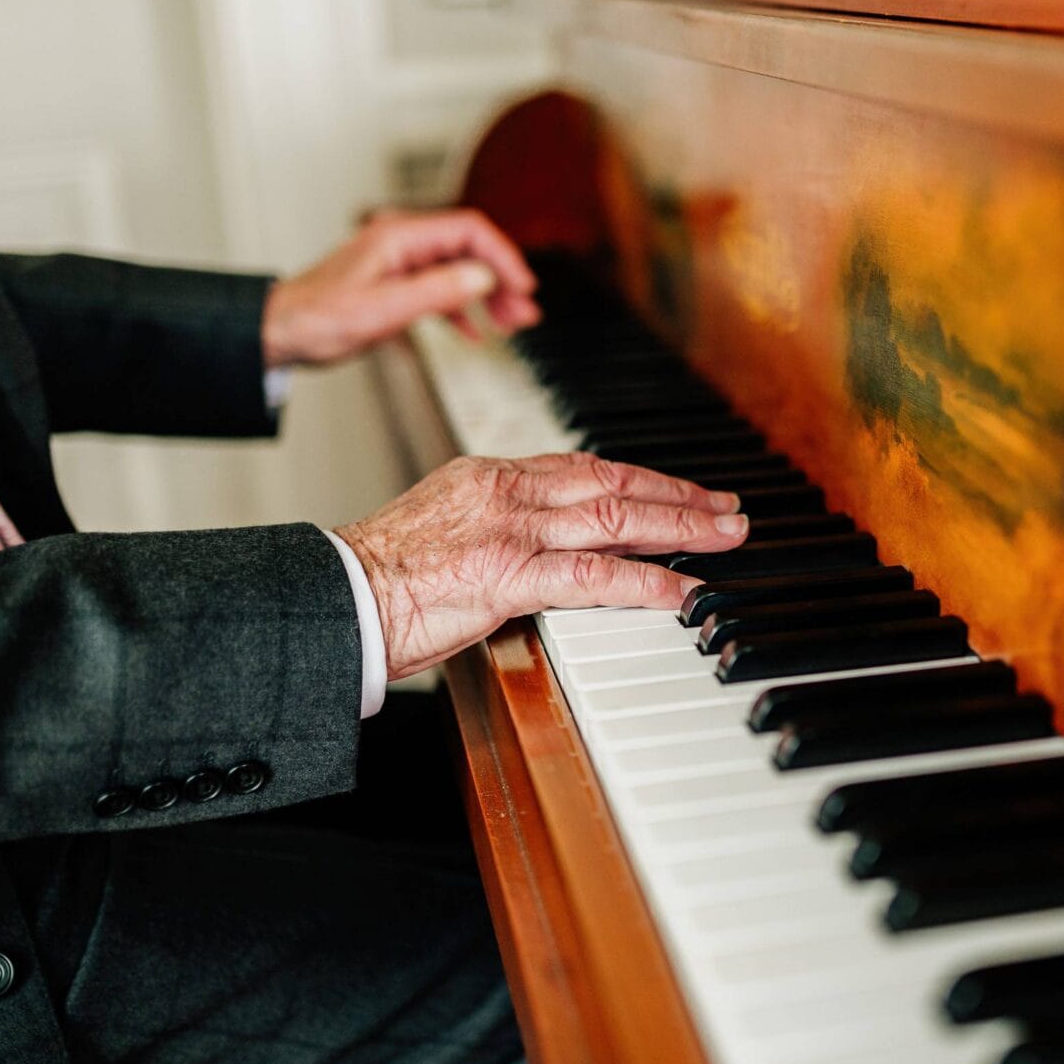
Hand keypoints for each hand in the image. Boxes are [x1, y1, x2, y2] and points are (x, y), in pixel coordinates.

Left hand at [261, 208, 541, 368]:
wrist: (279, 333)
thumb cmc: (316, 319)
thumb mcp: (383, 309)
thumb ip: (437, 291)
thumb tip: (483, 277)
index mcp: (399, 237)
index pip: (469, 232)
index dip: (503, 257)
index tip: (524, 287)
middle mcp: (401, 243)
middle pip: (469, 249)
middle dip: (503, 279)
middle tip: (526, 311)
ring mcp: (398, 262)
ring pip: (459, 270)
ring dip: (488, 295)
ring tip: (512, 322)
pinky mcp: (394, 284)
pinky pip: (440, 289)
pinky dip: (462, 308)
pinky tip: (476, 332)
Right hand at [336, 453, 747, 679]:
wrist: (334, 597)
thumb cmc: (377, 575)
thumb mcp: (444, 527)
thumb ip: (496, 525)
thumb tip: (543, 547)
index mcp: (490, 475)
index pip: (585, 467)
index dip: (642, 478)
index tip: (679, 489)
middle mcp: (507, 491)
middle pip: (615, 483)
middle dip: (680, 495)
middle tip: (729, 507)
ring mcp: (510, 531)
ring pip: (617, 518)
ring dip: (682, 526)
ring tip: (728, 534)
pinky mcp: (507, 576)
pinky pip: (593, 576)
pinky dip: (647, 581)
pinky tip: (684, 588)